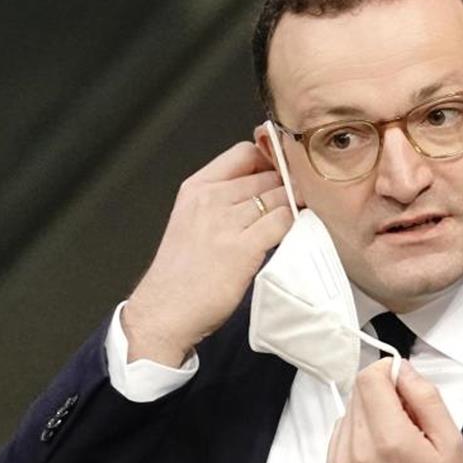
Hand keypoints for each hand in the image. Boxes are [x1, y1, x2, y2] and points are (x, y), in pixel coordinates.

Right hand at [123, 141, 293, 364]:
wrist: (165, 310)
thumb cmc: (180, 272)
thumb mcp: (191, 219)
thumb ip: (221, 198)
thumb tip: (263, 183)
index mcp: (196, 187)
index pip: (244, 152)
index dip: (269, 160)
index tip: (280, 174)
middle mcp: (211, 199)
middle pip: (267, 175)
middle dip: (287, 186)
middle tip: (297, 202)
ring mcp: (227, 222)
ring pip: (279, 196)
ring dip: (294, 206)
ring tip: (296, 220)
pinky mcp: (244, 248)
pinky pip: (283, 221)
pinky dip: (293, 225)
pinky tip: (291, 235)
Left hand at [327, 360, 462, 462]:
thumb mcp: (450, 439)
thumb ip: (424, 396)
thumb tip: (401, 368)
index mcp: (389, 438)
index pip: (369, 378)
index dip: (388, 373)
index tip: (404, 387)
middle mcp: (358, 450)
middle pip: (358, 394)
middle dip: (383, 395)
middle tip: (407, 419)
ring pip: (348, 413)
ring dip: (369, 415)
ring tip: (394, 441)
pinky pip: (339, 435)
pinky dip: (358, 435)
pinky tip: (379, 455)